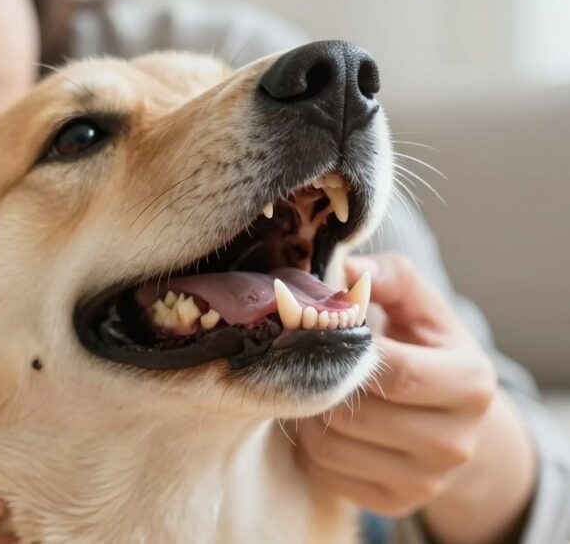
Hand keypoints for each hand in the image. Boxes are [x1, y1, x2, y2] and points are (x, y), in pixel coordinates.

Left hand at [287, 253, 534, 542]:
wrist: (448, 418)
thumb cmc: (425, 347)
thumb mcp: (418, 305)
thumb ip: (387, 276)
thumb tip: (347, 267)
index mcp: (470, 384)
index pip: (393, 371)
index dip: (343, 350)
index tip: (311, 329)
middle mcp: (456, 441)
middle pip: (357, 413)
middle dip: (318, 383)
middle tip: (299, 359)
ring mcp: (427, 480)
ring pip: (330, 446)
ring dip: (304, 414)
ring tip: (308, 387)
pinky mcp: (395, 502)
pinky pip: (323, 472)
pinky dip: (307, 445)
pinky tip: (318, 420)